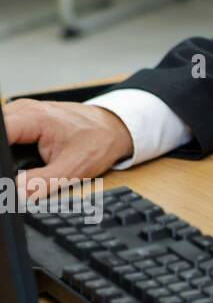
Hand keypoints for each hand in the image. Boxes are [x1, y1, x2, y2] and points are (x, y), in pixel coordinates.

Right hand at [2, 99, 133, 196]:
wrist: (113, 128)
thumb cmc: (98, 143)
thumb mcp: (73, 169)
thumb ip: (41, 183)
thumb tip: (16, 193)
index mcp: (35, 118)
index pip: (0, 133)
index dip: (0, 155)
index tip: (5, 170)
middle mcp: (26, 109)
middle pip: (0, 132)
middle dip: (4, 154)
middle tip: (20, 171)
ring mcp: (25, 110)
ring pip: (2, 131)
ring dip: (7, 150)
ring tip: (24, 164)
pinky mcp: (25, 117)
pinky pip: (8, 130)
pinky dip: (10, 145)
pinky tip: (22, 156)